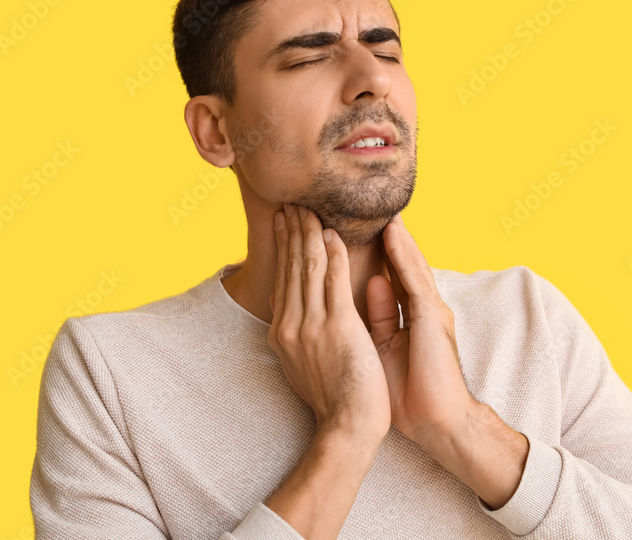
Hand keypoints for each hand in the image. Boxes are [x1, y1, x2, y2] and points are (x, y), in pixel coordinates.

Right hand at [268, 203, 390, 443]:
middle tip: (291, 203)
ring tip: (308, 208)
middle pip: (291, 267)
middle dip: (291, 232)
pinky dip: (331, 253)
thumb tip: (289, 314)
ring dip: (308, 233)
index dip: (284, 248)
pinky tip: (330, 233)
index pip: (283, 280)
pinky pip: (332, 280)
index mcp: (284, 333)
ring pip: (308, 266)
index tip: (284, 223)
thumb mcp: (303, 364)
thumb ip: (297, 335)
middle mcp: (292, 325)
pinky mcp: (336, 326)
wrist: (348, 427)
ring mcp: (312, 324)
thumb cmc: (334, 400)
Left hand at [365, 213, 478, 445]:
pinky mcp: (432, 317)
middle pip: (401, 262)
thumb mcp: (386, 346)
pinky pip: (415, 279)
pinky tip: (392, 234)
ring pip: (409, 263)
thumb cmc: (410, 393)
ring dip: (395, 234)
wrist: (437, 421)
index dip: (375, 251)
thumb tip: (370, 285)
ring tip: (379, 204)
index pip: (391, 273)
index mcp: (411, 315)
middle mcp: (423, 306)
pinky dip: (403, 255)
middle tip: (366, 205)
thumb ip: (380, 315)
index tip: (352, 226)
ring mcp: (430, 309)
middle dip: (386, 234)